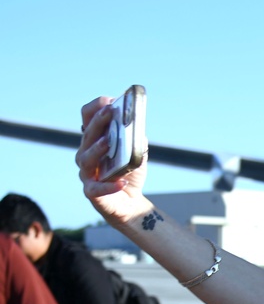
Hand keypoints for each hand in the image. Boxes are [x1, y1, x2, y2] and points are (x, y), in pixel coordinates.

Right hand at [76, 97, 154, 227]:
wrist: (130, 203)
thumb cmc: (129, 174)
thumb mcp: (135, 153)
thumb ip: (135, 139)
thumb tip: (137, 125)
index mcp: (94, 141)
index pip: (87, 119)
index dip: (95, 109)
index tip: (108, 101)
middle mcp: (86, 154)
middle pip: (88, 136)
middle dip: (98, 122)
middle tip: (109, 112)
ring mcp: (87, 173)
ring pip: (86, 159)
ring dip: (97, 148)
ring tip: (108, 142)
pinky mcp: (91, 193)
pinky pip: (97, 188)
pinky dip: (109, 185)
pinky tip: (121, 182)